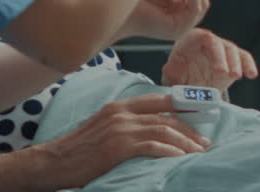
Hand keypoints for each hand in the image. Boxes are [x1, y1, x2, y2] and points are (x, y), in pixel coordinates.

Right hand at [33, 94, 209, 189]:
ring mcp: (120, 129)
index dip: (182, 105)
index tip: (200, 114)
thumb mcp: (102, 126)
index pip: (157, 99)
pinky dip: (171, 152)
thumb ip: (124, 122)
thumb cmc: (79, 148)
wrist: (55, 160)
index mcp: (117, 106)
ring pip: (164, 130)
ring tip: (198, 152)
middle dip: (190, 129)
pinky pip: (153, 146)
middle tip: (204, 142)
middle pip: (165, 116)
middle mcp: (120, 113)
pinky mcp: (119, 147)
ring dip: (186, 142)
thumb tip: (150, 128)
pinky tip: (180, 159)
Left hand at [162, 28, 257, 90]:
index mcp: (188, 42)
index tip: (217, 67)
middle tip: (226, 74)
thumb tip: (170, 71)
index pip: (201, 36)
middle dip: (224, 59)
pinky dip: (248, 64)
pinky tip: (251, 74)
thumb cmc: (179, 77)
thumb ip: (171, 73)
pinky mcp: (232, 58)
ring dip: (237, 63)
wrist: (189, 86)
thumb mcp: (171, 76)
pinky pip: (243, 56)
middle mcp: (205, 42)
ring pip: (232, 49)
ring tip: (236, 76)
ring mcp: (220, 49)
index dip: (211, 49)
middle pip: (218, 43)